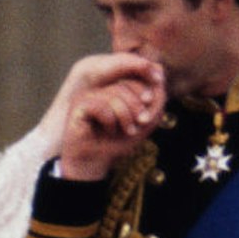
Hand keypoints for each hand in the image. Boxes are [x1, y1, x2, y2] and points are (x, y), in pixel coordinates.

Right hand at [39, 53, 165, 180]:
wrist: (95, 161)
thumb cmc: (118, 141)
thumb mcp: (145, 122)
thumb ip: (156, 100)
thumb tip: (159, 76)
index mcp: (116, 89)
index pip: (136, 79)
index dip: (146, 97)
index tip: (146, 119)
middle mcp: (102, 89)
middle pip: (126, 85)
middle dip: (137, 108)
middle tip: (139, 125)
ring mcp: (90, 96)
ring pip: (114, 95)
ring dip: (126, 118)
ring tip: (126, 131)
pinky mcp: (79, 106)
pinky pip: (101, 106)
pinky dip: (110, 122)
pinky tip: (107, 130)